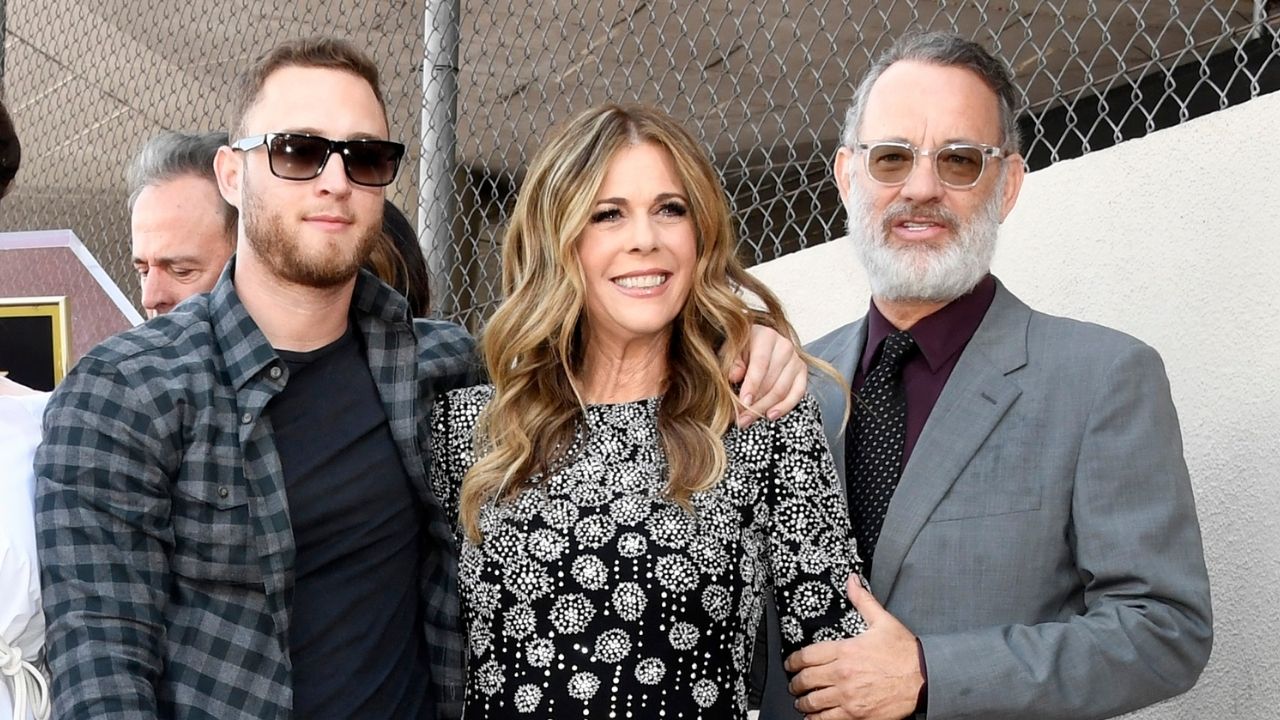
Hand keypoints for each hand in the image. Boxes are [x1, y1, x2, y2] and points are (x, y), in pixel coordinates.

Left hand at [730, 324, 806, 427]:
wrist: (754, 344)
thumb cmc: (739, 348)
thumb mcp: (729, 350)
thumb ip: (731, 362)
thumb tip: (734, 376)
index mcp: (765, 336)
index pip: (760, 364)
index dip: (752, 385)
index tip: (743, 402)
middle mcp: (784, 346)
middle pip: (771, 381)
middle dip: (755, 403)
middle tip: (740, 418)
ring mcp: (796, 359)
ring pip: (782, 390)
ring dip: (765, 408)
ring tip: (748, 420)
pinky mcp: (802, 372)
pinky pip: (797, 393)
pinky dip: (784, 407)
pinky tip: (771, 415)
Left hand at [784, 576, 923, 719]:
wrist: (925, 678)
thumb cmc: (905, 652)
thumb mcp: (883, 621)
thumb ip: (863, 601)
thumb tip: (851, 581)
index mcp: (845, 650)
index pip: (807, 655)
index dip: (793, 661)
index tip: (790, 664)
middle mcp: (843, 674)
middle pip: (806, 679)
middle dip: (795, 682)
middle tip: (793, 683)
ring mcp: (848, 696)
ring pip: (813, 701)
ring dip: (803, 702)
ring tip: (801, 701)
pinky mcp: (856, 715)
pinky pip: (827, 719)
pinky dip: (815, 719)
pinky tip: (813, 717)